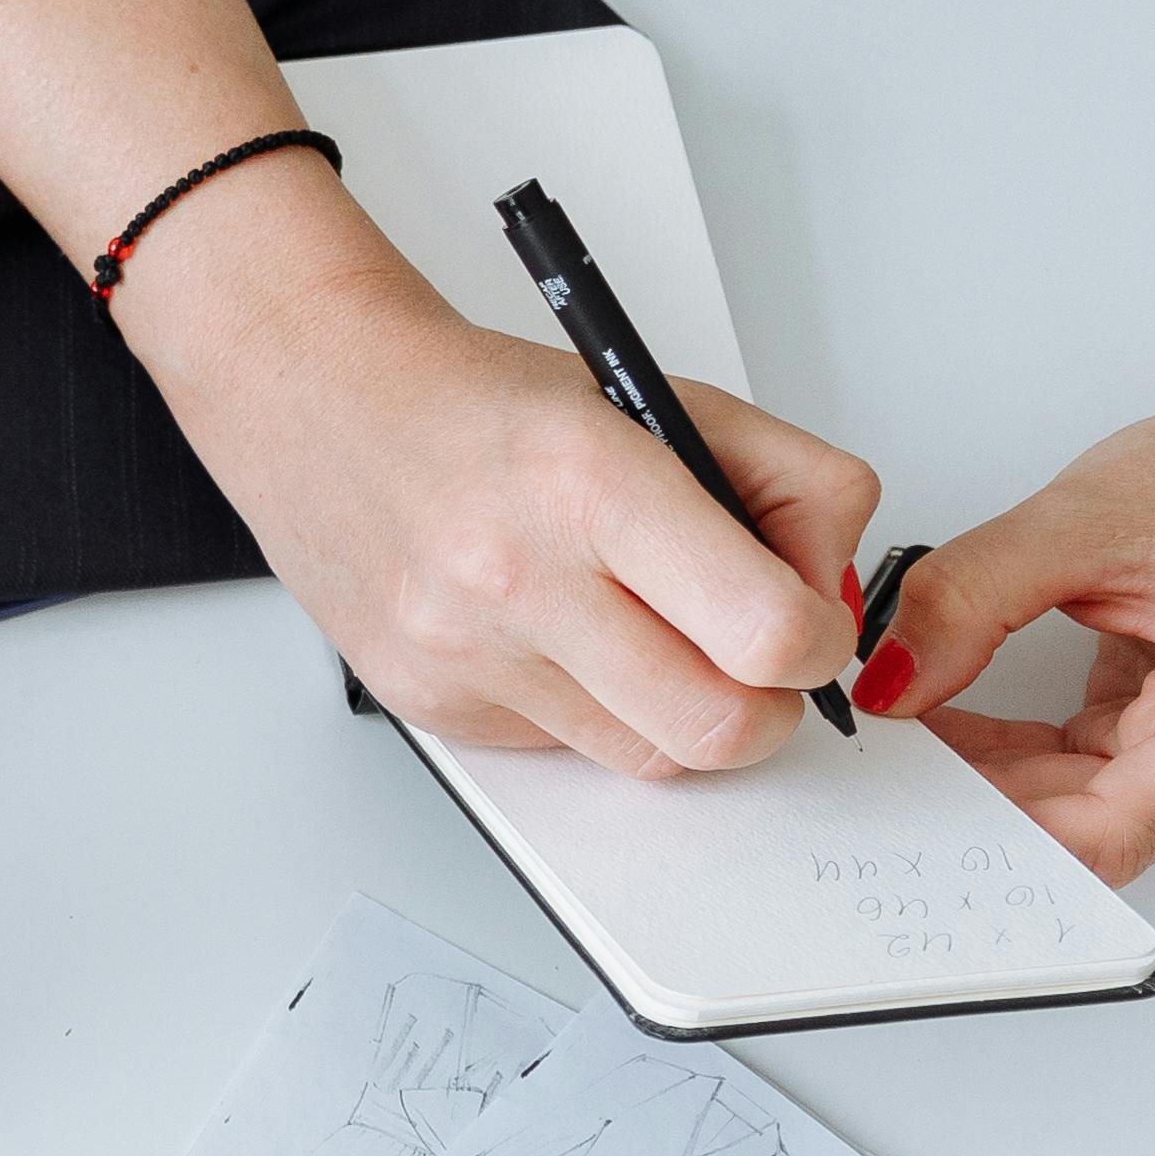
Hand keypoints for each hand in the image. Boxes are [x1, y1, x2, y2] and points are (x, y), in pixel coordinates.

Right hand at [159, 263, 872, 775]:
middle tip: (751, 659)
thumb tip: (832, 601)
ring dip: (676, 712)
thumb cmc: (486, 403)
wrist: (321, 403)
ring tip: (650, 634)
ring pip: (646, 757)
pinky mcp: (427, 705)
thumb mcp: (668, 398)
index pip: (765, 630)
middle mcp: (518, 577)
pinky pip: (563, 750)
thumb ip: (794, 487)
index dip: (817, 643)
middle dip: (765, 708)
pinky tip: (557, 636)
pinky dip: (589, 708)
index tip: (808, 624)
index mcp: (592, 481)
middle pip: (718, 729)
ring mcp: (464, 655)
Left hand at [866, 373, 1154, 882]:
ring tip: (893, 736)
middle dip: (973, 805)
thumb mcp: (1083, 517)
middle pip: (1084, 829)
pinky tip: (940, 721)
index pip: (1107, 836)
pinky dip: (1008, 753)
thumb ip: (971, 599)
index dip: (996, 835)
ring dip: (982, 779)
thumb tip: (889, 686)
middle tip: (869, 772)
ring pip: (1071, 807)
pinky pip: (1076, 773)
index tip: (905, 810)